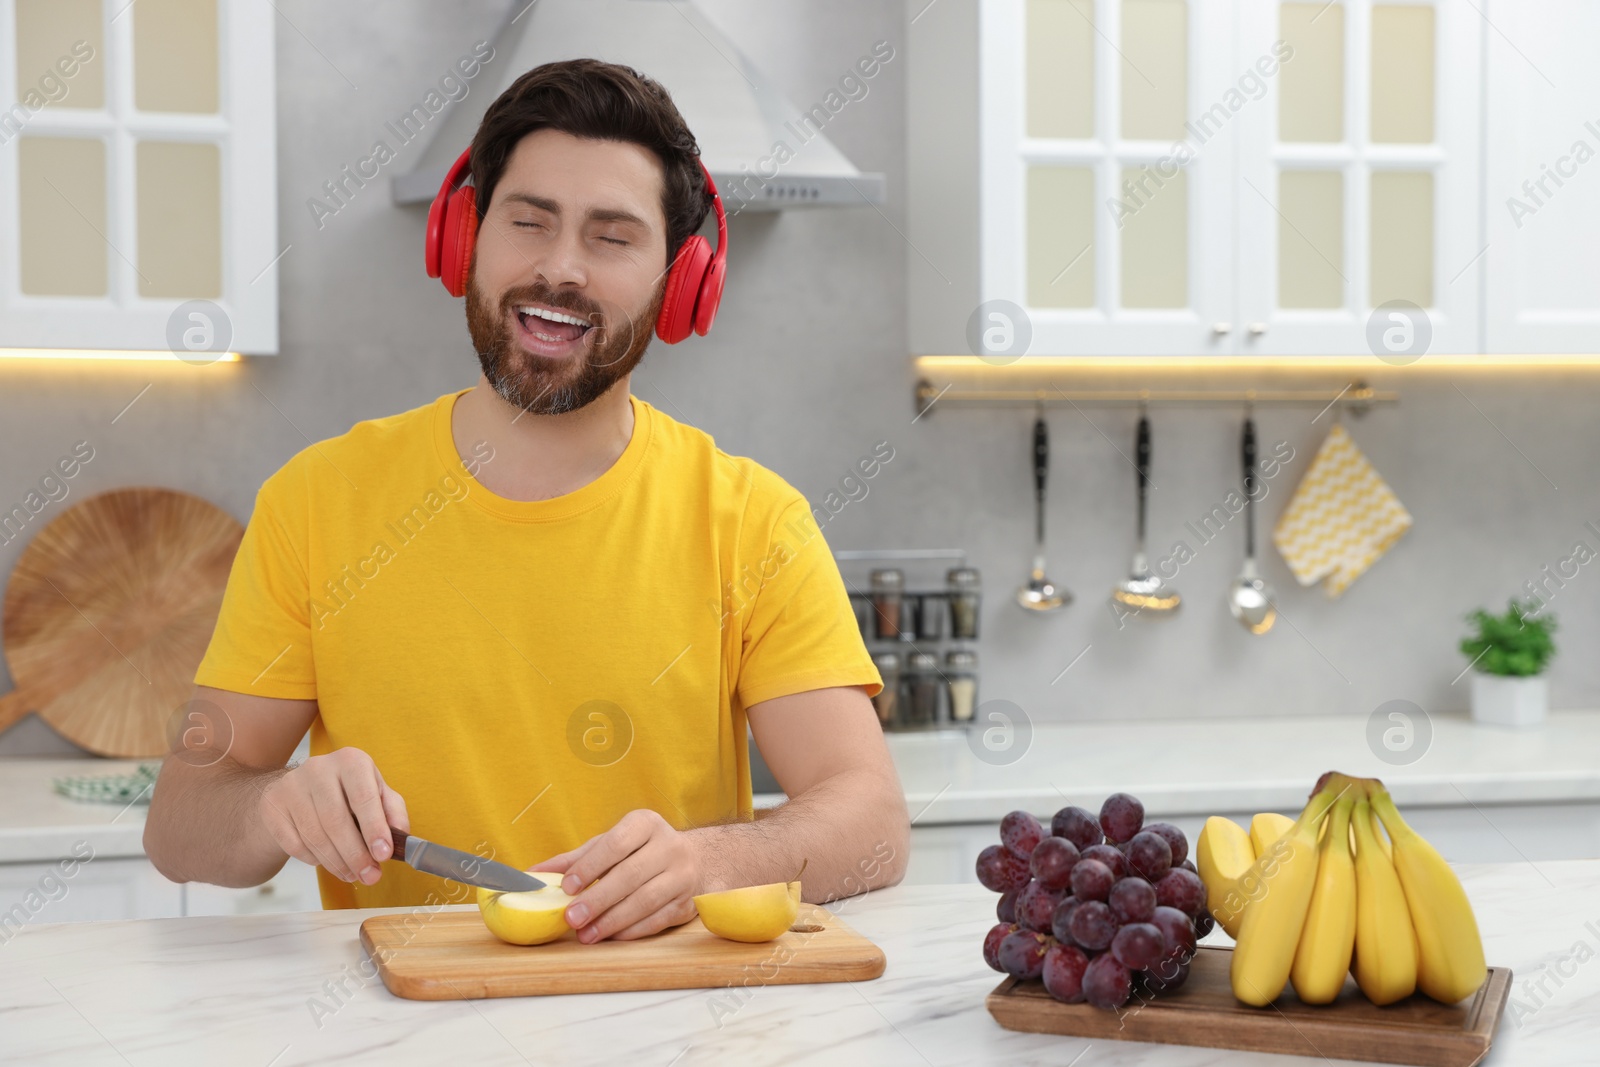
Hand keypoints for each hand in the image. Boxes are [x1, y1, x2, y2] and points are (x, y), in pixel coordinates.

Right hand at [257, 747, 408, 885]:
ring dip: (337, 862)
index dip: (375, 829)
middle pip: (336, 820)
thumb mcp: (376, 794)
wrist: (299, 790)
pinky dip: (314, 859)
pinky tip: (327, 862)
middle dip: (356, 854)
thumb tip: (403, 837)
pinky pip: (294, 843)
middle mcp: (319, 768)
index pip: (364, 797)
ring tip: (353, 875)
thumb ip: (393, 812)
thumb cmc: (346, 794)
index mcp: (351, 760)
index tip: (383, 855)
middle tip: (370, 876)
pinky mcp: (272, 805)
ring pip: (315, 835)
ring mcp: (292, 786)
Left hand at [532, 809, 702, 942]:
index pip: (617, 844)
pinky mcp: (687, 902)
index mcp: (646, 824)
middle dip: (598, 899)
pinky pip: (657, 920)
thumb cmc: (640, 851)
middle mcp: (669, 846)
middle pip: (630, 875)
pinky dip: (631, 930)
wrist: (693, 860)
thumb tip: (534, 873)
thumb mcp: (609, 845)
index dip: (591, 866)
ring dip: (612, 920)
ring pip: (645, 901)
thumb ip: (575, 859)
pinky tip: (610, 935)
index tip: (567, 886)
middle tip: (571, 917)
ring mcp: (682, 875)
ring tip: (586, 934)